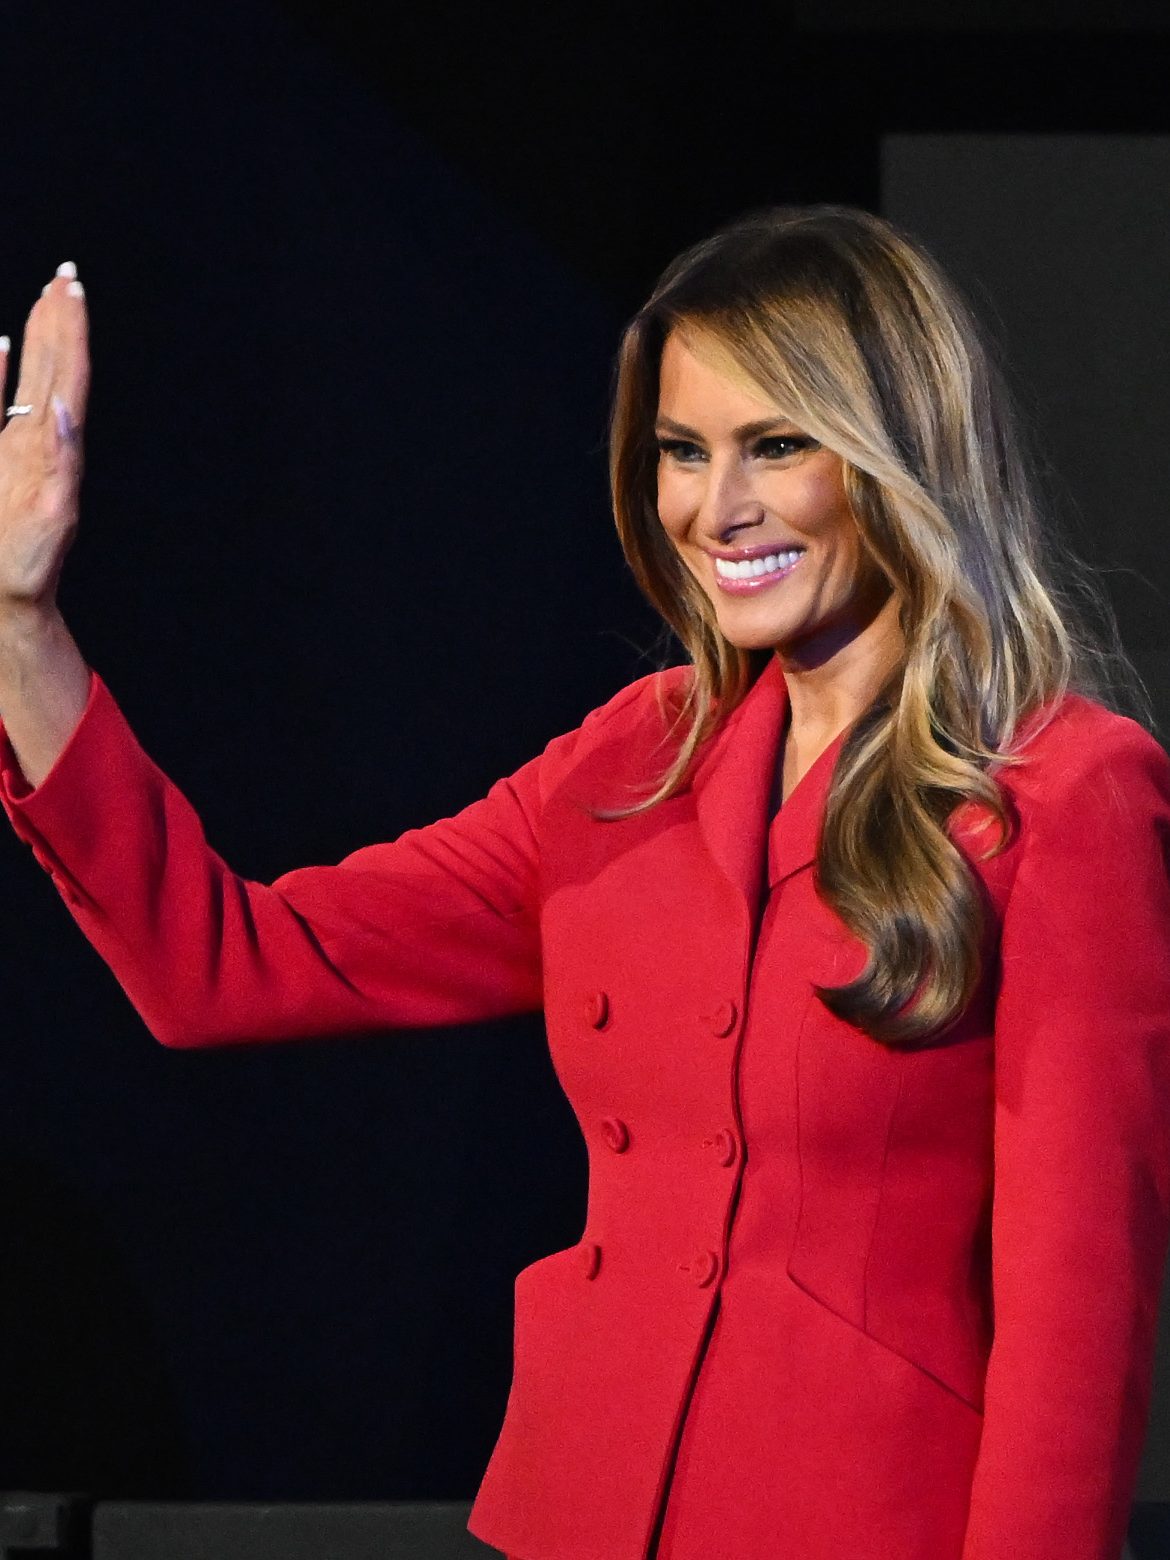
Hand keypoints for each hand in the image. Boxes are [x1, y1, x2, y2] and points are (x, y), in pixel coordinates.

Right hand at [0, 262, 89, 621]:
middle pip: (54, 366)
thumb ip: (59, 462)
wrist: (4, 592)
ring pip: (30, 378)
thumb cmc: (25, 563)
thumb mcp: (50, 513)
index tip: (71, 290)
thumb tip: (64, 409)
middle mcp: (40, 439)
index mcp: (55, 446)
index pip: (66, 375)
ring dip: (40, 338)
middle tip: (66, 277)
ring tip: (46, 298)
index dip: (69, 332)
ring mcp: (19, 445)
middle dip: (60, 320)